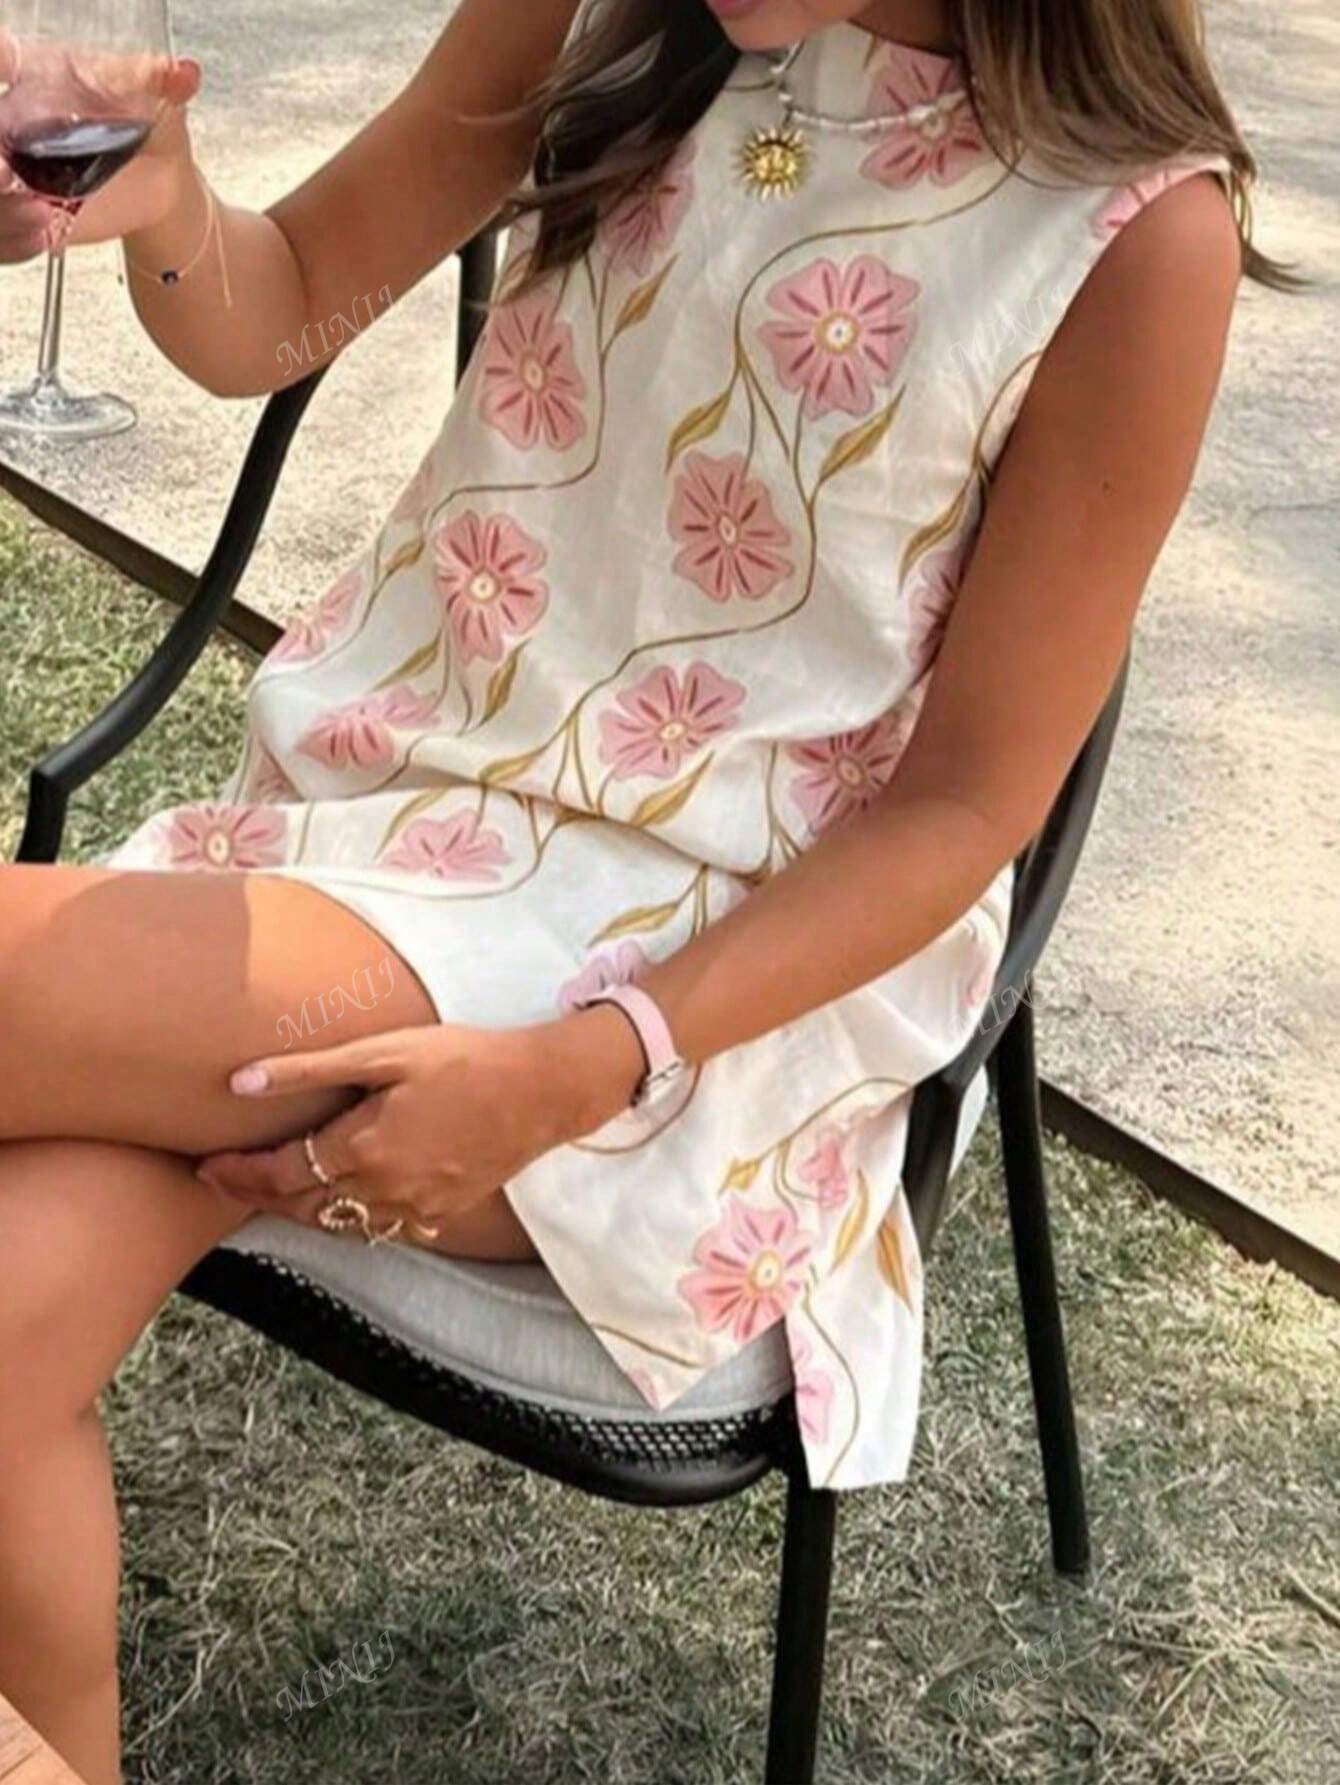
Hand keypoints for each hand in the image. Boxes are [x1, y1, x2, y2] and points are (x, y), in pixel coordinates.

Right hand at [0, 34, 202, 263]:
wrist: (163, 177)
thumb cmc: (147, 121)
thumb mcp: (152, 95)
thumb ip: (156, 80)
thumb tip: (186, 72)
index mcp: (31, 85)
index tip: (2, 111)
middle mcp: (12, 130)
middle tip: (6, 174)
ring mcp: (16, 176)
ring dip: (3, 211)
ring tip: (41, 214)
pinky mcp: (29, 217)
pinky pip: (4, 240)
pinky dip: (14, 243)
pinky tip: (41, 238)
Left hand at [193, 1007, 645, 1243]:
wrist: (543, 1090)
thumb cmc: (467, 1059)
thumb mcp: (386, 1051)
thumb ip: (310, 1070)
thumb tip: (241, 1082)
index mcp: (363, 1149)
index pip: (279, 1174)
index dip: (236, 1173)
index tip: (205, 1166)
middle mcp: (384, 1190)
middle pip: (301, 1206)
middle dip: (255, 1195)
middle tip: (220, 1181)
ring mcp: (416, 1206)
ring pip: (339, 1224)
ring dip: (299, 1211)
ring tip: (269, 1193)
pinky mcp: (442, 1210)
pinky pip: (381, 1228)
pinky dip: (350, 1220)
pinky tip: (342, 1204)